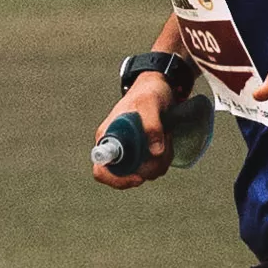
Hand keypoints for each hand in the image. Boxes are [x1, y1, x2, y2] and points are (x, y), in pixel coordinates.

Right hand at [91, 68, 176, 186]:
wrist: (158, 87)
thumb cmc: (149, 92)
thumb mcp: (150, 102)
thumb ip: (152, 124)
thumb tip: (155, 151)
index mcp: (108, 137)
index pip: (101, 169)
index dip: (117, 179)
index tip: (138, 176)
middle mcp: (117, 148)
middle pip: (127, 176)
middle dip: (148, 168)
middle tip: (161, 149)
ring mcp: (131, 152)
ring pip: (145, 173)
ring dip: (160, 161)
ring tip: (165, 138)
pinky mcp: (143, 154)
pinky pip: (155, 168)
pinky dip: (164, 158)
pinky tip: (166, 140)